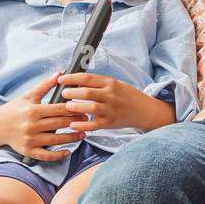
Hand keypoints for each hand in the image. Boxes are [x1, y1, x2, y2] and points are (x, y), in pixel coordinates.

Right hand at [0, 74, 88, 160]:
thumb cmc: (14, 109)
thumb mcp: (28, 96)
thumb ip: (45, 85)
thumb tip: (60, 73)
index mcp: (33, 111)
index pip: (58, 109)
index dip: (73, 109)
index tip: (85, 108)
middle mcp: (31, 126)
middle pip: (59, 123)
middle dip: (75, 122)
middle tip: (88, 120)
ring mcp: (29, 139)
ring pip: (56, 139)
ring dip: (72, 138)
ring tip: (84, 135)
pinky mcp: (27, 151)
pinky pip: (45, 155)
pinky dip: (57, 155)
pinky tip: (68, 152)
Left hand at [57, 72, 174, 133]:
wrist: (143, 110)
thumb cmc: (127, 96)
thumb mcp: (116, 84)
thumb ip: (98, 84)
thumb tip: (75, 81)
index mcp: (111, 83)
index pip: (88, 78)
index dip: (72, 78)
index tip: (61, 79)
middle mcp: (111, 95)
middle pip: (86, 92)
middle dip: (71, 92)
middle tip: (63, 94)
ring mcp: (110, 110)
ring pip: (89, 107)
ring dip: (75, 107)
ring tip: (67, 107)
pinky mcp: (109, 122)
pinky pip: (93, 124)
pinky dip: (81, 125)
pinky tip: (73, 124)